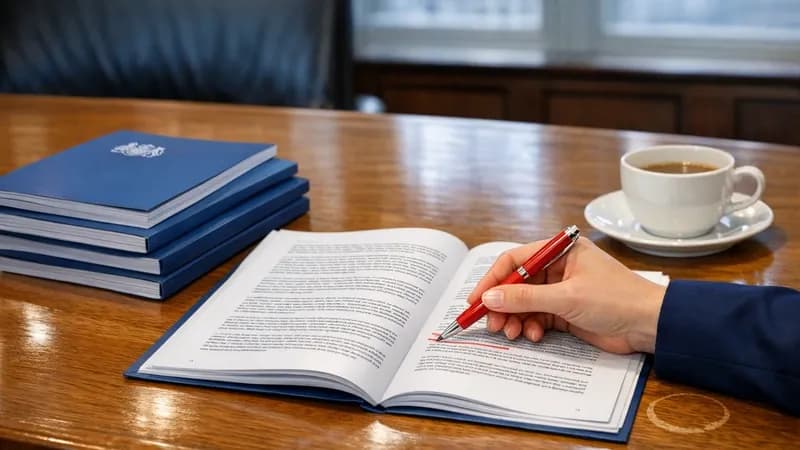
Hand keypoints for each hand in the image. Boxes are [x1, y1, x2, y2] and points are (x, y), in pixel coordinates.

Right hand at [466, 237, 666, 353]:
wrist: (650, 325)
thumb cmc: (618, 300)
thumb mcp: (567, 298)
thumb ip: (525, 298)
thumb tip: (490, 298)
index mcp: (560, 251)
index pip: (515, 260)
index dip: (493, 280)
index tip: (476, 299)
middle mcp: (558, 268)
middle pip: (517, 284)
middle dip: (502, 304)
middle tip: (491, 323)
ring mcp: (561, 290)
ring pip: (525, 303)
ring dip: (515, 319)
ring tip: (511, 333)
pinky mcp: (566, 312)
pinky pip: (537, 317)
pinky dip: (531, 327)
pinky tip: (534, 335)